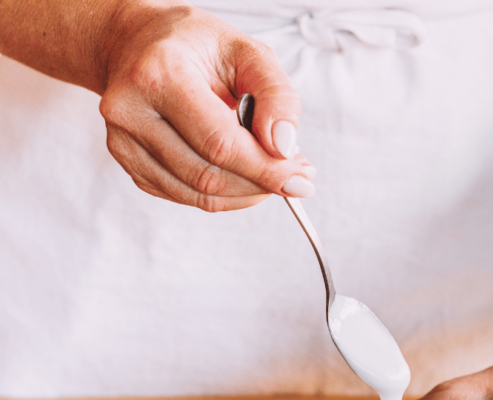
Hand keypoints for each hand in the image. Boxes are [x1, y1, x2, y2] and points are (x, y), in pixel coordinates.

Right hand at [97, 2, 314, 209]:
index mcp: (160, 73)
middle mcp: (131, 109)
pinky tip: (239, 174)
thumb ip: (277, 95)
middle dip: (261, 183)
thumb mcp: (247, 52)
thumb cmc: (195, 46)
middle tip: (293, 177)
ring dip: (246, 193)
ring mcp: (123, 141)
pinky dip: (223, 194)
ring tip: (269, 174)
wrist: (135, 43)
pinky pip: (186, 196)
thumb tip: (284, 148)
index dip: (266, 169)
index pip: (221, 144)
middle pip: (209, 175)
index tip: (302, 178)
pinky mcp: (128, 162)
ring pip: (199, 194)